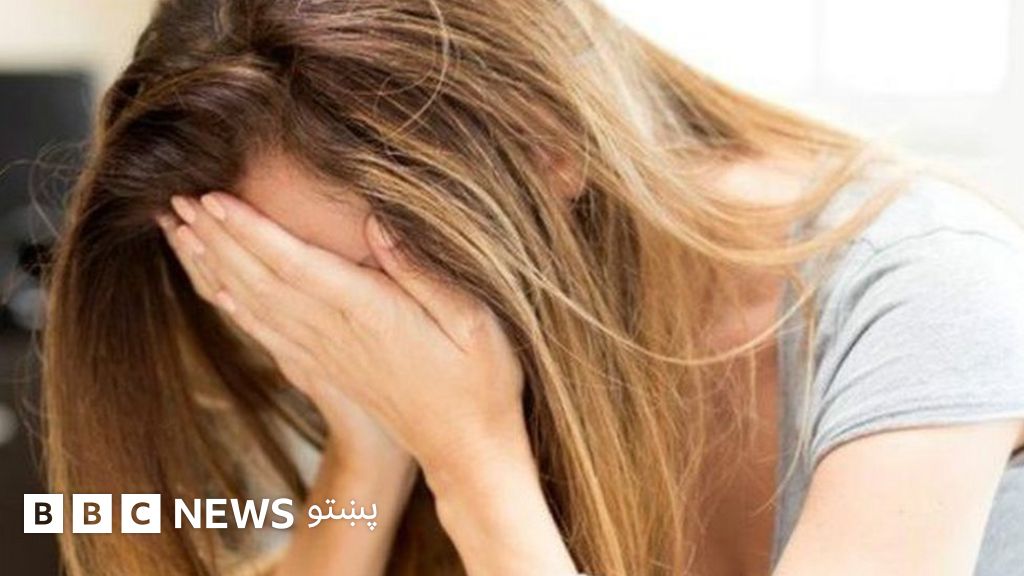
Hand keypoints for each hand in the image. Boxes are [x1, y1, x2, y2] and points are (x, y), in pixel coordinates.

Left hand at [159, 192, 526, 476]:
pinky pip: (268, 335)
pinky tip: (215, 292)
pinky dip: (235, 309)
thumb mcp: (473, 321)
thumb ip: (422, 272)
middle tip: (177, 200)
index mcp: (370, 314)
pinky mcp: (328, 370)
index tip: (213, 197)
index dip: (250, 230)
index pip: (295, 265)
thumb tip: (377, 225)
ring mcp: (328, 355)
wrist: (467, 451)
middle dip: (217, 238)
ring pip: (255, 305)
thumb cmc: (480, 382)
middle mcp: (336, 334)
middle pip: (261, 280)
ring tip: (181, 233)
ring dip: (214, 267)